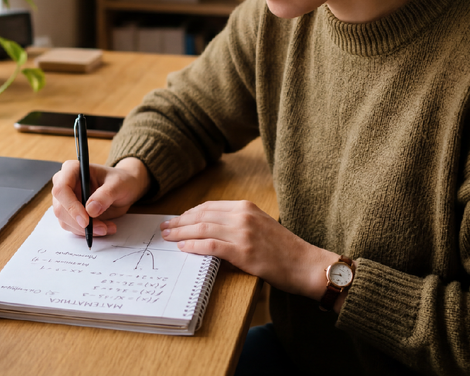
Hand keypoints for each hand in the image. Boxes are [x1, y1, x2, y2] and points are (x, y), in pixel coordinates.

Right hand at [51, 157, 150, 237]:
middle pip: (60, 208)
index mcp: (72, 169)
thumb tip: (91, 210)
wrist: (124, 189)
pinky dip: (88, 232)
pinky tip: (104, 227)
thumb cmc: (120, 181)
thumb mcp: (118, 184)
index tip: (86, 221)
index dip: (71, 206)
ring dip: (86, 230)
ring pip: (65, 221)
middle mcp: (64, 183)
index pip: (61, 189)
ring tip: (107, 227)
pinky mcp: (70, 213)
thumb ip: (105, 194)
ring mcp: (66, 200)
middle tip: (102, 228)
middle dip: (80, 223)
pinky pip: (72, 227)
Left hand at [160, 201, 339, 300]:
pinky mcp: (244, 252)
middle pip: (202, 216)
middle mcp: (243, 216)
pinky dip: (194, 246)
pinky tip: (183, 248)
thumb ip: (237, 225)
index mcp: (246, 207)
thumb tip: (209, 232)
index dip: (189, 213)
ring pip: (203, 229)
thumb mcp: (260, 226)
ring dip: (181, 233)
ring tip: (168, 238)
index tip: (176, 219)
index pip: (209, 207)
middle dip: (179, 222)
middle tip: (164, 228)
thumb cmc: (284, 249)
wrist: (305, 264)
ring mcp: (243, 233)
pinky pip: (212, 245)